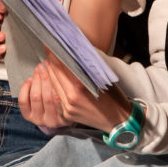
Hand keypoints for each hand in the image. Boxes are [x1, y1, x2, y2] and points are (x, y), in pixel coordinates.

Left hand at [19, 51, 133, 133]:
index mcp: (81, 87)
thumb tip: (76, 51)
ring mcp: (67, 108)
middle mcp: (71, 98)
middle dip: (51, 62)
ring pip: (53, 86)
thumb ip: (87, 65)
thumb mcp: (103, 78)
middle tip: (49, 52)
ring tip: (50, 63)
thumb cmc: (114, 97)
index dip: (55, 54)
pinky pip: (57, 97)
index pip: (62, 66)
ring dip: (50, 74)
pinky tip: (55, 79)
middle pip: (55, 75)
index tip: (50, 45)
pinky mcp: (66, 115)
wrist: (118, 121)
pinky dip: (55, 86)